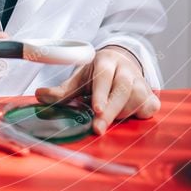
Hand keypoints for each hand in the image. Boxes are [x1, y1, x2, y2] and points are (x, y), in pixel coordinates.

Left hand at [35, 45, 159, 134]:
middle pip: (122, 90)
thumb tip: (39, 95)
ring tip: (108, 116)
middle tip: (98, 128)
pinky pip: (149, 107)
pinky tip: (130, 115)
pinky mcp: (151, 95)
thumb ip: (63, 90)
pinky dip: (140, 114)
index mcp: (106, 61)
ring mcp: (141, 82)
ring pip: (135, 100)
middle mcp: (126, 70)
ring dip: (121, 113)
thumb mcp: (80, 79)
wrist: (123, 64)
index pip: (104, 76)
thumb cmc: (98, 75)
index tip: (96, 110)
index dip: (100, 93)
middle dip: (110, 111)